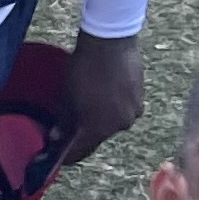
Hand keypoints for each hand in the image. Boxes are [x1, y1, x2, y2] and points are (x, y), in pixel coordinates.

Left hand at [57, 29, 143, 167]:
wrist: (111, 41)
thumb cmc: (84, 69)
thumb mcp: (66, 96)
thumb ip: (63, 121)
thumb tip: (56, 137)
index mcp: (100, 129)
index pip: (81, 152)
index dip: (67, 156)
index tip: (58, 158)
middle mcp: (121, 126)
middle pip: (99, 136)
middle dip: (84, 133)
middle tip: (71, 127)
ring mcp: (135, 112)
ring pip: (112, 122)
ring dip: (100, 118)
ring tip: (88, 104)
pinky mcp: (142, 97)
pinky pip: (123, 108)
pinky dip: (112, 106)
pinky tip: (103, 93)